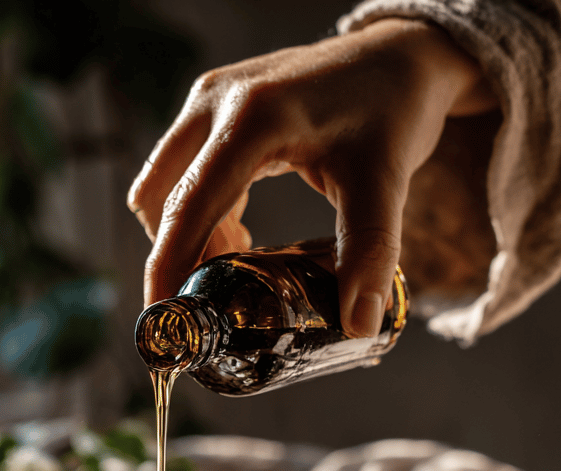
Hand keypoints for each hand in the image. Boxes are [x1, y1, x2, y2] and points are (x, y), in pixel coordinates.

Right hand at [128, 18, 496, 337]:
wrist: (400, 56)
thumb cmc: (392, 108)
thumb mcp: (384, 182)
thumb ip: (369, 254)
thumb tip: (360, 323)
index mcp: (255, 116)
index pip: (191, 203)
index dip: (168, 265)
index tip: (164, 316)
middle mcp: (219, 101)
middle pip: (161, 197)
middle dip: (173, 255)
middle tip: (207, 303)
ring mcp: (210, 101)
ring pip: (164, 187)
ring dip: (186, 236)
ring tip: (233, 268)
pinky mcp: (213, 110)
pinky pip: (182, 174)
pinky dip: (197, 217)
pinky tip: (236, 240)